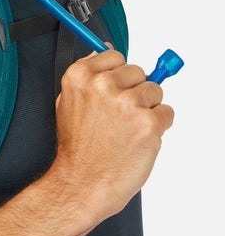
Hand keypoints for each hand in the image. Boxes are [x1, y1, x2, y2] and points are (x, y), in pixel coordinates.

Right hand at [53, 47, 174, 221]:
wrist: (82, 183)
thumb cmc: (77, 149)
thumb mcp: (68, 103)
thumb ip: (88, 76)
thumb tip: (105, 52)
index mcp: (80, 76)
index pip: (115, 56)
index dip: (119, 76)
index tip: (116, 89)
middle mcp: (103, 85)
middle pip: (138, 72)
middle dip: (135, 91)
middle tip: (120, 117)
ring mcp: (127, 103)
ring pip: (155, 91)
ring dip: (148, 109)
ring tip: (127, 130)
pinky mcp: (148, 122)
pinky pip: (167, 113)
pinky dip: (158, 127)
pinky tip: (138, 140)